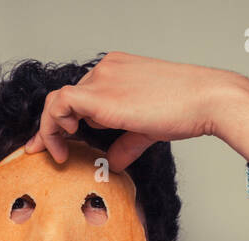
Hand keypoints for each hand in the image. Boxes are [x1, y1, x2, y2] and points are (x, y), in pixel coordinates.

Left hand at [23, 51, 247, 171]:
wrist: (207, 99)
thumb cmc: (187, 109)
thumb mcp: (148, 129)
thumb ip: (126, 144)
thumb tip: (113, 163)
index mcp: (118, 70)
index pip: (82, 93)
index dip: (65, 118)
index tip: (58, 143)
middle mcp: (106, 70)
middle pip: (67, 98)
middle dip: (52, 127)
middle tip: (41, 151)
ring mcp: (102, 79)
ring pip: (58, 100)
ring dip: (51, 129)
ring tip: (57, 153)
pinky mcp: (100, 95)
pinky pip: (60, 105)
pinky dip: (53, 125)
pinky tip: (65, 142)